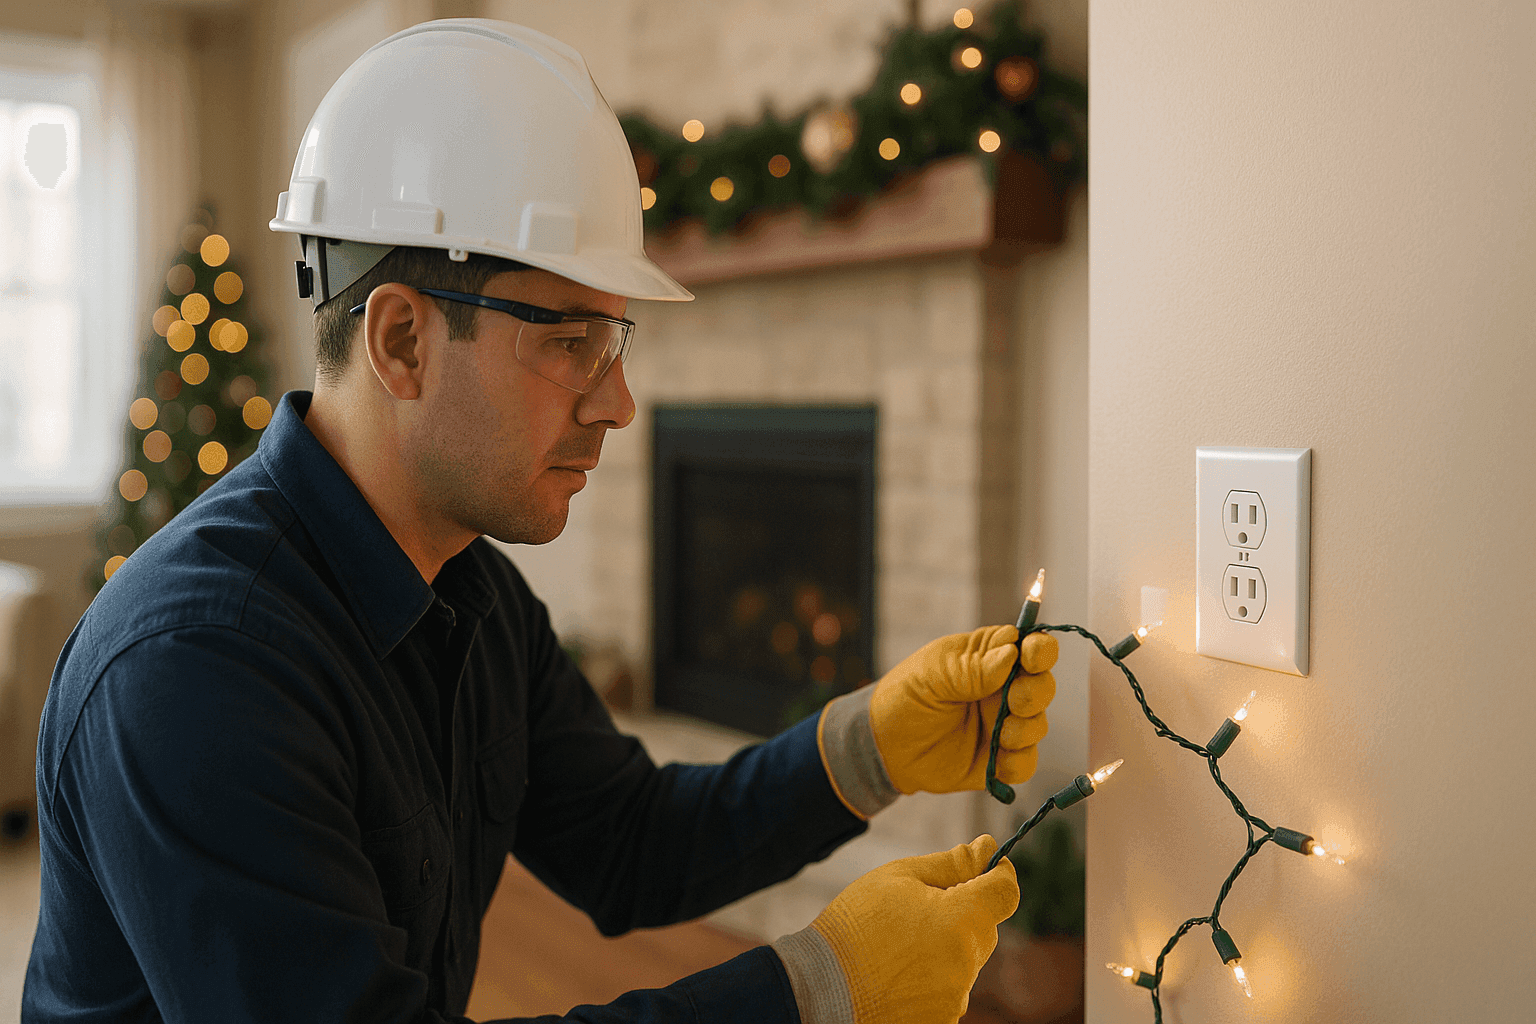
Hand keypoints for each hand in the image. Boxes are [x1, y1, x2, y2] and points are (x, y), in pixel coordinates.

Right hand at [809, 835, 1019, 1023]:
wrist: (821, 986)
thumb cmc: (857, 924)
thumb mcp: (899, 878)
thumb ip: (951, 863)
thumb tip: (987, 848)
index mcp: (960, 919)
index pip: (1007, 892)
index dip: (998, 875)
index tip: (983, 869)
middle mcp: (966, 962)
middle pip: (984, 928)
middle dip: (962, 913)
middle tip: (917, 910)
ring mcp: (955, 997)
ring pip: (965, 959)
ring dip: (946, 947)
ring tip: (899, 947)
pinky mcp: (942, 1020)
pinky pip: (950, 989)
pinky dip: (932, 978)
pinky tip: (898, 973)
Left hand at [869, 624, 1057, 794]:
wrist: (884, 745)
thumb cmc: (906, 696)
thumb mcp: (933, 673)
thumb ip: (972, 667)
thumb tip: (1012, 654)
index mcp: (990, 657)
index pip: (1032, 646)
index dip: (1040, 650)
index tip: (1031, 658)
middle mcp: (1004, 690)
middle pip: (1043, 685)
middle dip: (1036, 693)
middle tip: (1013, 700)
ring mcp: (1004, 725)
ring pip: (1039, 725)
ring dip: (1026, 729)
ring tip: (1001, 734)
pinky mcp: (999, 760)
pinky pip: (1025, 763)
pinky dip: (1018, 763)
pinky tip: (998, 760)